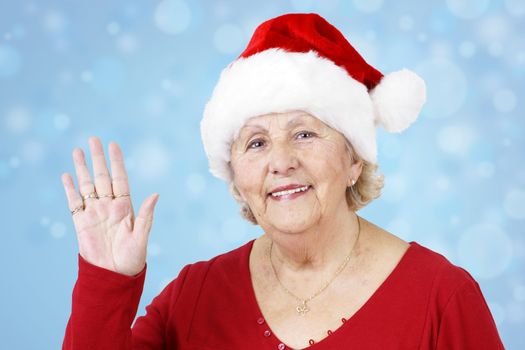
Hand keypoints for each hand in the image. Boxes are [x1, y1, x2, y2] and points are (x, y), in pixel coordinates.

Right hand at [61, 136, 158, 275]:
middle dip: (98, 158)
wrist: (113, 276)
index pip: (120, 178)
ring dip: (82, 168)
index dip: (117, 162)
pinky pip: (74, 202)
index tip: (113, 145)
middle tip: (94, 139)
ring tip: (77, 150)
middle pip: (102, 177)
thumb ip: (146, 215)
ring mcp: (94, 213)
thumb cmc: (132, 258)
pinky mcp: (81, 222)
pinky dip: (70, 189)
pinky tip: (67, 175)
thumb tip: (156, 194)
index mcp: (126, 207)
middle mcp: (109, 206)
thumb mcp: (142, 236)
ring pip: (87, 185)